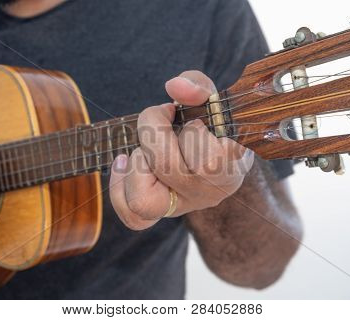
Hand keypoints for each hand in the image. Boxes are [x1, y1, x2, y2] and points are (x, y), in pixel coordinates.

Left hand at [109, 71, 253, 229]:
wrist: (217, 156)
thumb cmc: (212, 126)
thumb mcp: (212, 100)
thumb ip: (197, 85)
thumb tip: (174, 86)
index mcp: (230, 169)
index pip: (208, 161)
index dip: (192, 131)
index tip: (192, 117)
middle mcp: (208, 194)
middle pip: (167, 169)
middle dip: (154, 132)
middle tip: (162, 120)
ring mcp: (183, 206)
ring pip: (144, 200)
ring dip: (138, 162)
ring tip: (148, 148)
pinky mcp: (161, 212)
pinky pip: (133, 216)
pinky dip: (119, 188)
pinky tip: (123, 162)